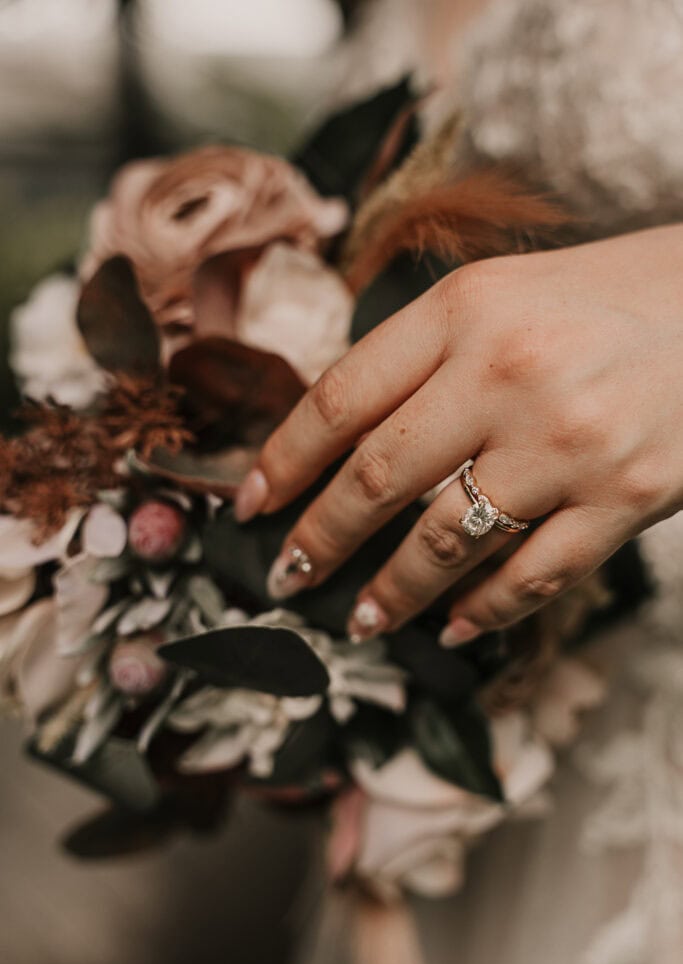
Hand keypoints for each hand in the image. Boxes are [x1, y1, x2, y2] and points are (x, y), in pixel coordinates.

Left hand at [234, 225, 682, 645]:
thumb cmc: (611, 296)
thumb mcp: (504, 293)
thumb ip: (425, 358)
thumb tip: (344, 441)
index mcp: (467, 310)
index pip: (342, 398)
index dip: (283, 460)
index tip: (249, 504)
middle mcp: (509, 376)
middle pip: (379, 479)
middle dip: (319, 539)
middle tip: (287, 578)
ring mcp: (570, 444)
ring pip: (447, 542)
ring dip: (391, 592)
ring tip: (360, 620)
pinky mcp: (627, 499)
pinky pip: (534, 575)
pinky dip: (484, 609)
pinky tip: (454, 624)